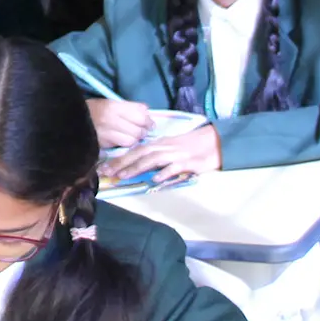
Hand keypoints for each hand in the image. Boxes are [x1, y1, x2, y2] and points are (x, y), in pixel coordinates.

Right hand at [88, 97, 151, 149]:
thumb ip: (128, 107)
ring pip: (132, 140)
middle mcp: (110, 119)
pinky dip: (125, 144)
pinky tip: (122, 141)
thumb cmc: (91, 110)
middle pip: (138, 129)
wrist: (69, 119)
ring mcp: (105, 132)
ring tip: (131, 137)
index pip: (140, 114)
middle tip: (142, 132)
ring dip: (134, 140)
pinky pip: (121, 146)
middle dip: (143, 131)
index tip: (150, 123)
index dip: (148, 120)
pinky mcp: (102, 144)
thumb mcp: (109, 103)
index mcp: (113, 106)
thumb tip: (147, 111)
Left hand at [107, 124, 222, 184]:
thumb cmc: (193, 146)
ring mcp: (176, 154)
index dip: (119, 159)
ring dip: (136, 167)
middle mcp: (164, 147)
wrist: (216, 141)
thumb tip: (138, 166)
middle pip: (139, 154)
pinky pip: (174, 167)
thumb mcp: (171, 149)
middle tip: (105, 172)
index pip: (135, 151)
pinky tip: (155, 179)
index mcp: (159, 144)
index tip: (103, 167)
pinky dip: (164, 172)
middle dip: (121, 163)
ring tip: (123, 175)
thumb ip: (156, 156)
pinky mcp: (188, 162)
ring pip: (152, 159)